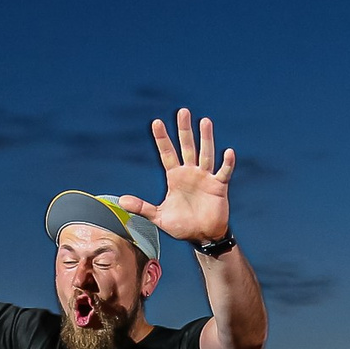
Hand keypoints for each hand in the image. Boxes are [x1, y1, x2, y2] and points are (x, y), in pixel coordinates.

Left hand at [117, 108, 234, 244]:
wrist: (202, 236)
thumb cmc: (182, 225)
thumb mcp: (159, 217)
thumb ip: (142, 207)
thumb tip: (121, 201)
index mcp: (175, 177)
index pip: (167, 153)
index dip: (162, 139)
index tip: (156, 122)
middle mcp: (190, 173)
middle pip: (187, 147)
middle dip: (184, 130)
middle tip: (182, 112)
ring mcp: (205, 178)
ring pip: (205, 154)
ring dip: (206, 138)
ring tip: (205, 121)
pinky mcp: (218, 187)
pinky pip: (223, 172)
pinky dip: (226, 163)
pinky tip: (228, 152)